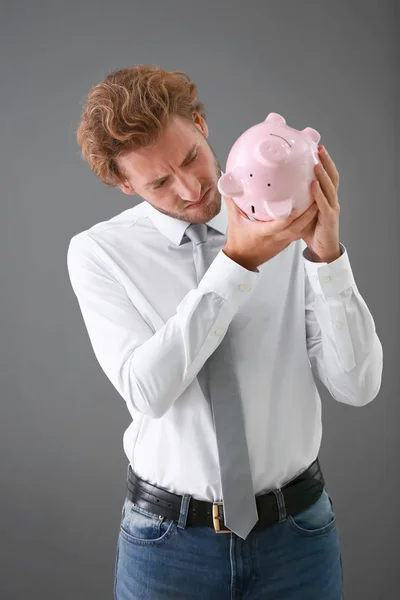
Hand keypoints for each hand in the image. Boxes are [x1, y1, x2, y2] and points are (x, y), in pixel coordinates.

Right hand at [223, 197, 318, 270]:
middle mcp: (277, 238)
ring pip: (301, 229)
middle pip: (299, 225)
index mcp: (265, 232)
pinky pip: (298, 233)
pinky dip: (305, 224)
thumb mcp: (234, 221)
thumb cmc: (238, 243)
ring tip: (316, 202)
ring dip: (310, 217)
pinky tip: (308, 214)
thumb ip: (232, 202)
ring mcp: (283, 242)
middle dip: (310, 212)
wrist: (241, 261)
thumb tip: (229, 186)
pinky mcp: (285, 244)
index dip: (293, 211)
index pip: (283, 222)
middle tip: (317, 196)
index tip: (300, 198)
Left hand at [301, 145, 340, 262]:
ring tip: (316, 163)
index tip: (316, 148)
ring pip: (330, 187)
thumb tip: (275, 191)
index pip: (327, 175)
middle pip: (332, 176)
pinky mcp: (329, 219)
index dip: (324, 161)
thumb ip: (294, 200)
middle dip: (326, 161)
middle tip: (319, 148)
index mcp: (326, 197)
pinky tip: (313, 186)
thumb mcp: (302, 212)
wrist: (322, 250)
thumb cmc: (311, 231)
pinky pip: (324, 204)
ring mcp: (332, 208)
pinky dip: (319, 194)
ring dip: (323, 175)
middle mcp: (331, 200)